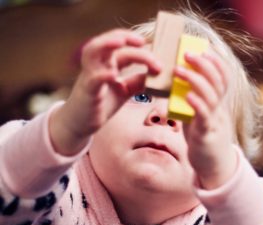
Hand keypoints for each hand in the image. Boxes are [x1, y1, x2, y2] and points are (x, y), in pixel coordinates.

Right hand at [49, 29, 160, 154]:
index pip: (121, 47)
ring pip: (92, 52)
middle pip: (107, 42)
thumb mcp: (124, 91)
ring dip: (106, 43)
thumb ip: (137, 82)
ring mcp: (90, 76)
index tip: (154, 55)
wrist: (80, 123)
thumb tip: (157, 74)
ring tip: (121, 42)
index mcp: (107, 64)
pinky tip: (113, 75)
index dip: (138, 47)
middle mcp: (97, 66)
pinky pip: (92, 79)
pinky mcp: (87, 91)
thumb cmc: (101, 104)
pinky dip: (102, 74)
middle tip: (142, 41)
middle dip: (124, 37)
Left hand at [174, 51, 236, 188]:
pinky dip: (196, 104)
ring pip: (211, 96)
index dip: (216, 61)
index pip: (223, 77)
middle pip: (218, 82)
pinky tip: (187, 95)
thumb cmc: (202, 139)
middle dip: (204, 64)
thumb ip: (191, 103)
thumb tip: (176, 89)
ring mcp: (214, 122)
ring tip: (178, 69)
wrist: (212, 166)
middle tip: (187, 53)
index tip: (204, 48)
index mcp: (218, 104)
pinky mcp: (206, 135)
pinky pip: (204, 117)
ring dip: (195, 80)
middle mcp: (219, 110)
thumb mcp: (198, 117)